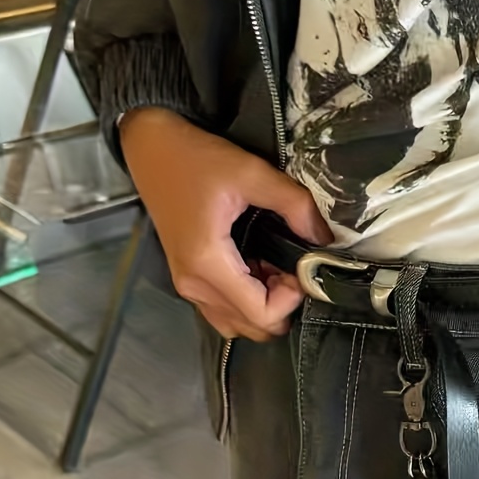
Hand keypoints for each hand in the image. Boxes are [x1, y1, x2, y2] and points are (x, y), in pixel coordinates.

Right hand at [120, 109, 330, 340]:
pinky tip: (256, 268)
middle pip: (253, 328)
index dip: (291, 299)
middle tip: (289, 266)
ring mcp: (188, 287)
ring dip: (265, 304)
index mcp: (207, 263)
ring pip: (239, 325)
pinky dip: (247, 301)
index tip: (298, 267)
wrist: (153, 150)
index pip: (261, 315)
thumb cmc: (197, 159)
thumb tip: (325, 239)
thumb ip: (295, 205)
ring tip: (273, 266)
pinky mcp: (188, 281)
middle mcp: (193, 285)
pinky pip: (225, 312)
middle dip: (281, 304)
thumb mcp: (253, 172)